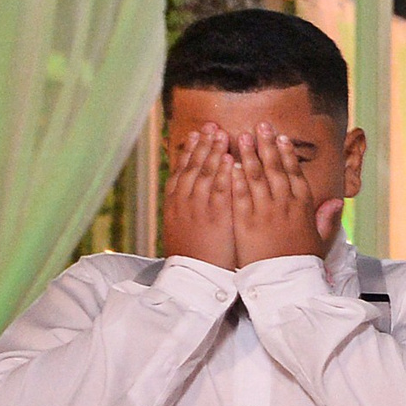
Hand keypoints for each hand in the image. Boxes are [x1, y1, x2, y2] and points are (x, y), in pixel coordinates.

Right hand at [160, 126, 236, 269]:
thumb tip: (193, 195)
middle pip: (193, 167)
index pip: (182, 170)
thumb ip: (188, 208)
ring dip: (214, 152)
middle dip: (203, 144)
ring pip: (205, 175)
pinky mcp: (214, 219)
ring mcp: (198, 209)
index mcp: (175, 203)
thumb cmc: (193, 257)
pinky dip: (224, 174)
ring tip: (222, 134)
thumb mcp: (182, 228)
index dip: (190, 150)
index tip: (197, 133)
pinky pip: (219, 192)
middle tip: (211, 125)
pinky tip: (231, 160)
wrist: (192, 279)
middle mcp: (184, 202)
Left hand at [229, 124, 337, 265]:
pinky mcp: (245, 222)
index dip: (287, 154)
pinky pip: (239, 195)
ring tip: (240, 136)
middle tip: (260, 125)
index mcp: (303, 207)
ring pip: (256, 177)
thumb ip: (327, 217)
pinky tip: (229, 164)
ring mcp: (265, 212)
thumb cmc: (302, 262)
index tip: (281, 137)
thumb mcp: (320, 239)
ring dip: (248, 154)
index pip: (295, 173)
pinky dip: (234, 178)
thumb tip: (338, 200)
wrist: (286, 283)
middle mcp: (285, 205)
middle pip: (275, 168)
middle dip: (266, 145)